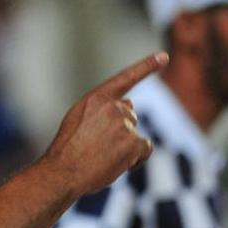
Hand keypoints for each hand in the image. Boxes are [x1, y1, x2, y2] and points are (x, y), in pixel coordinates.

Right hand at [41, 52, 167, 196]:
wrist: (64, 171)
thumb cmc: (68, 148)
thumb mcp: (79, 119)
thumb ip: (103, 108)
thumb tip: (131, 103)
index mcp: (96, 97)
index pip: (126, 78)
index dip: (146, 66)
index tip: (163, 56)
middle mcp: (112, 106)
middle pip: (129, 115)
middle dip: (120, 130)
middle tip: (98, 146)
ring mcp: (124, 124)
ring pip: (134, 134)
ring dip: (125, 146)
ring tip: (102, 157)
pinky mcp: (133, 142)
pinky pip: (144, 148)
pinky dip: (136, 158)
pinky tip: (118, 164)